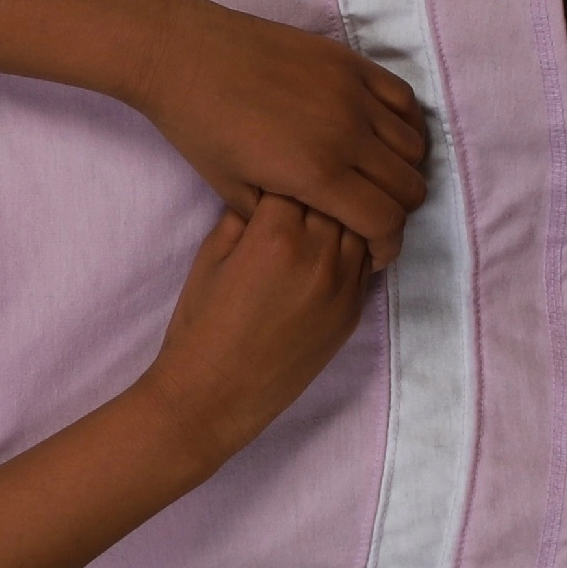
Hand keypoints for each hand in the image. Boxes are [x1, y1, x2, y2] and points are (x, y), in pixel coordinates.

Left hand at [132, 0, 431, 268]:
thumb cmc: (198, 127)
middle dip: (397, 211)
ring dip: (402, 168)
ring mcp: (353, 93)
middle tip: (374, 214)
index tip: (374, 250)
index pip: (385, 221)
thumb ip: (281, 215)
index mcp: (316, 173)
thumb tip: (316, 229)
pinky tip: (383, 133)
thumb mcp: (231, 190)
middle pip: (409, 187)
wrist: (183, 56)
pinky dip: (405, 123)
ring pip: (414, 144)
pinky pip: (404, 98)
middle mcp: (347, 134)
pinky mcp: (350, 61)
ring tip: (375, 174)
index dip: (387, 245)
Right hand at [135, 193, 377, 458]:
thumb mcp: (208, 258)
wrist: (215, 394)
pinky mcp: (354, 312)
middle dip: (316, 190)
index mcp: (274, 235)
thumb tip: (266, 192)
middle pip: (335, 197)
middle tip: (299, 189)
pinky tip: (331, 248)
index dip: (282, 172)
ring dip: (341, 216)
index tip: (273, 175)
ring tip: (319, 216)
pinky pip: (367, 262)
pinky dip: (353, 248)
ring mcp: (343, 286)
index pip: (295, 178)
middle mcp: (318, 255)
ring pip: (361, 226)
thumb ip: (240, 217)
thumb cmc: (200, 326)